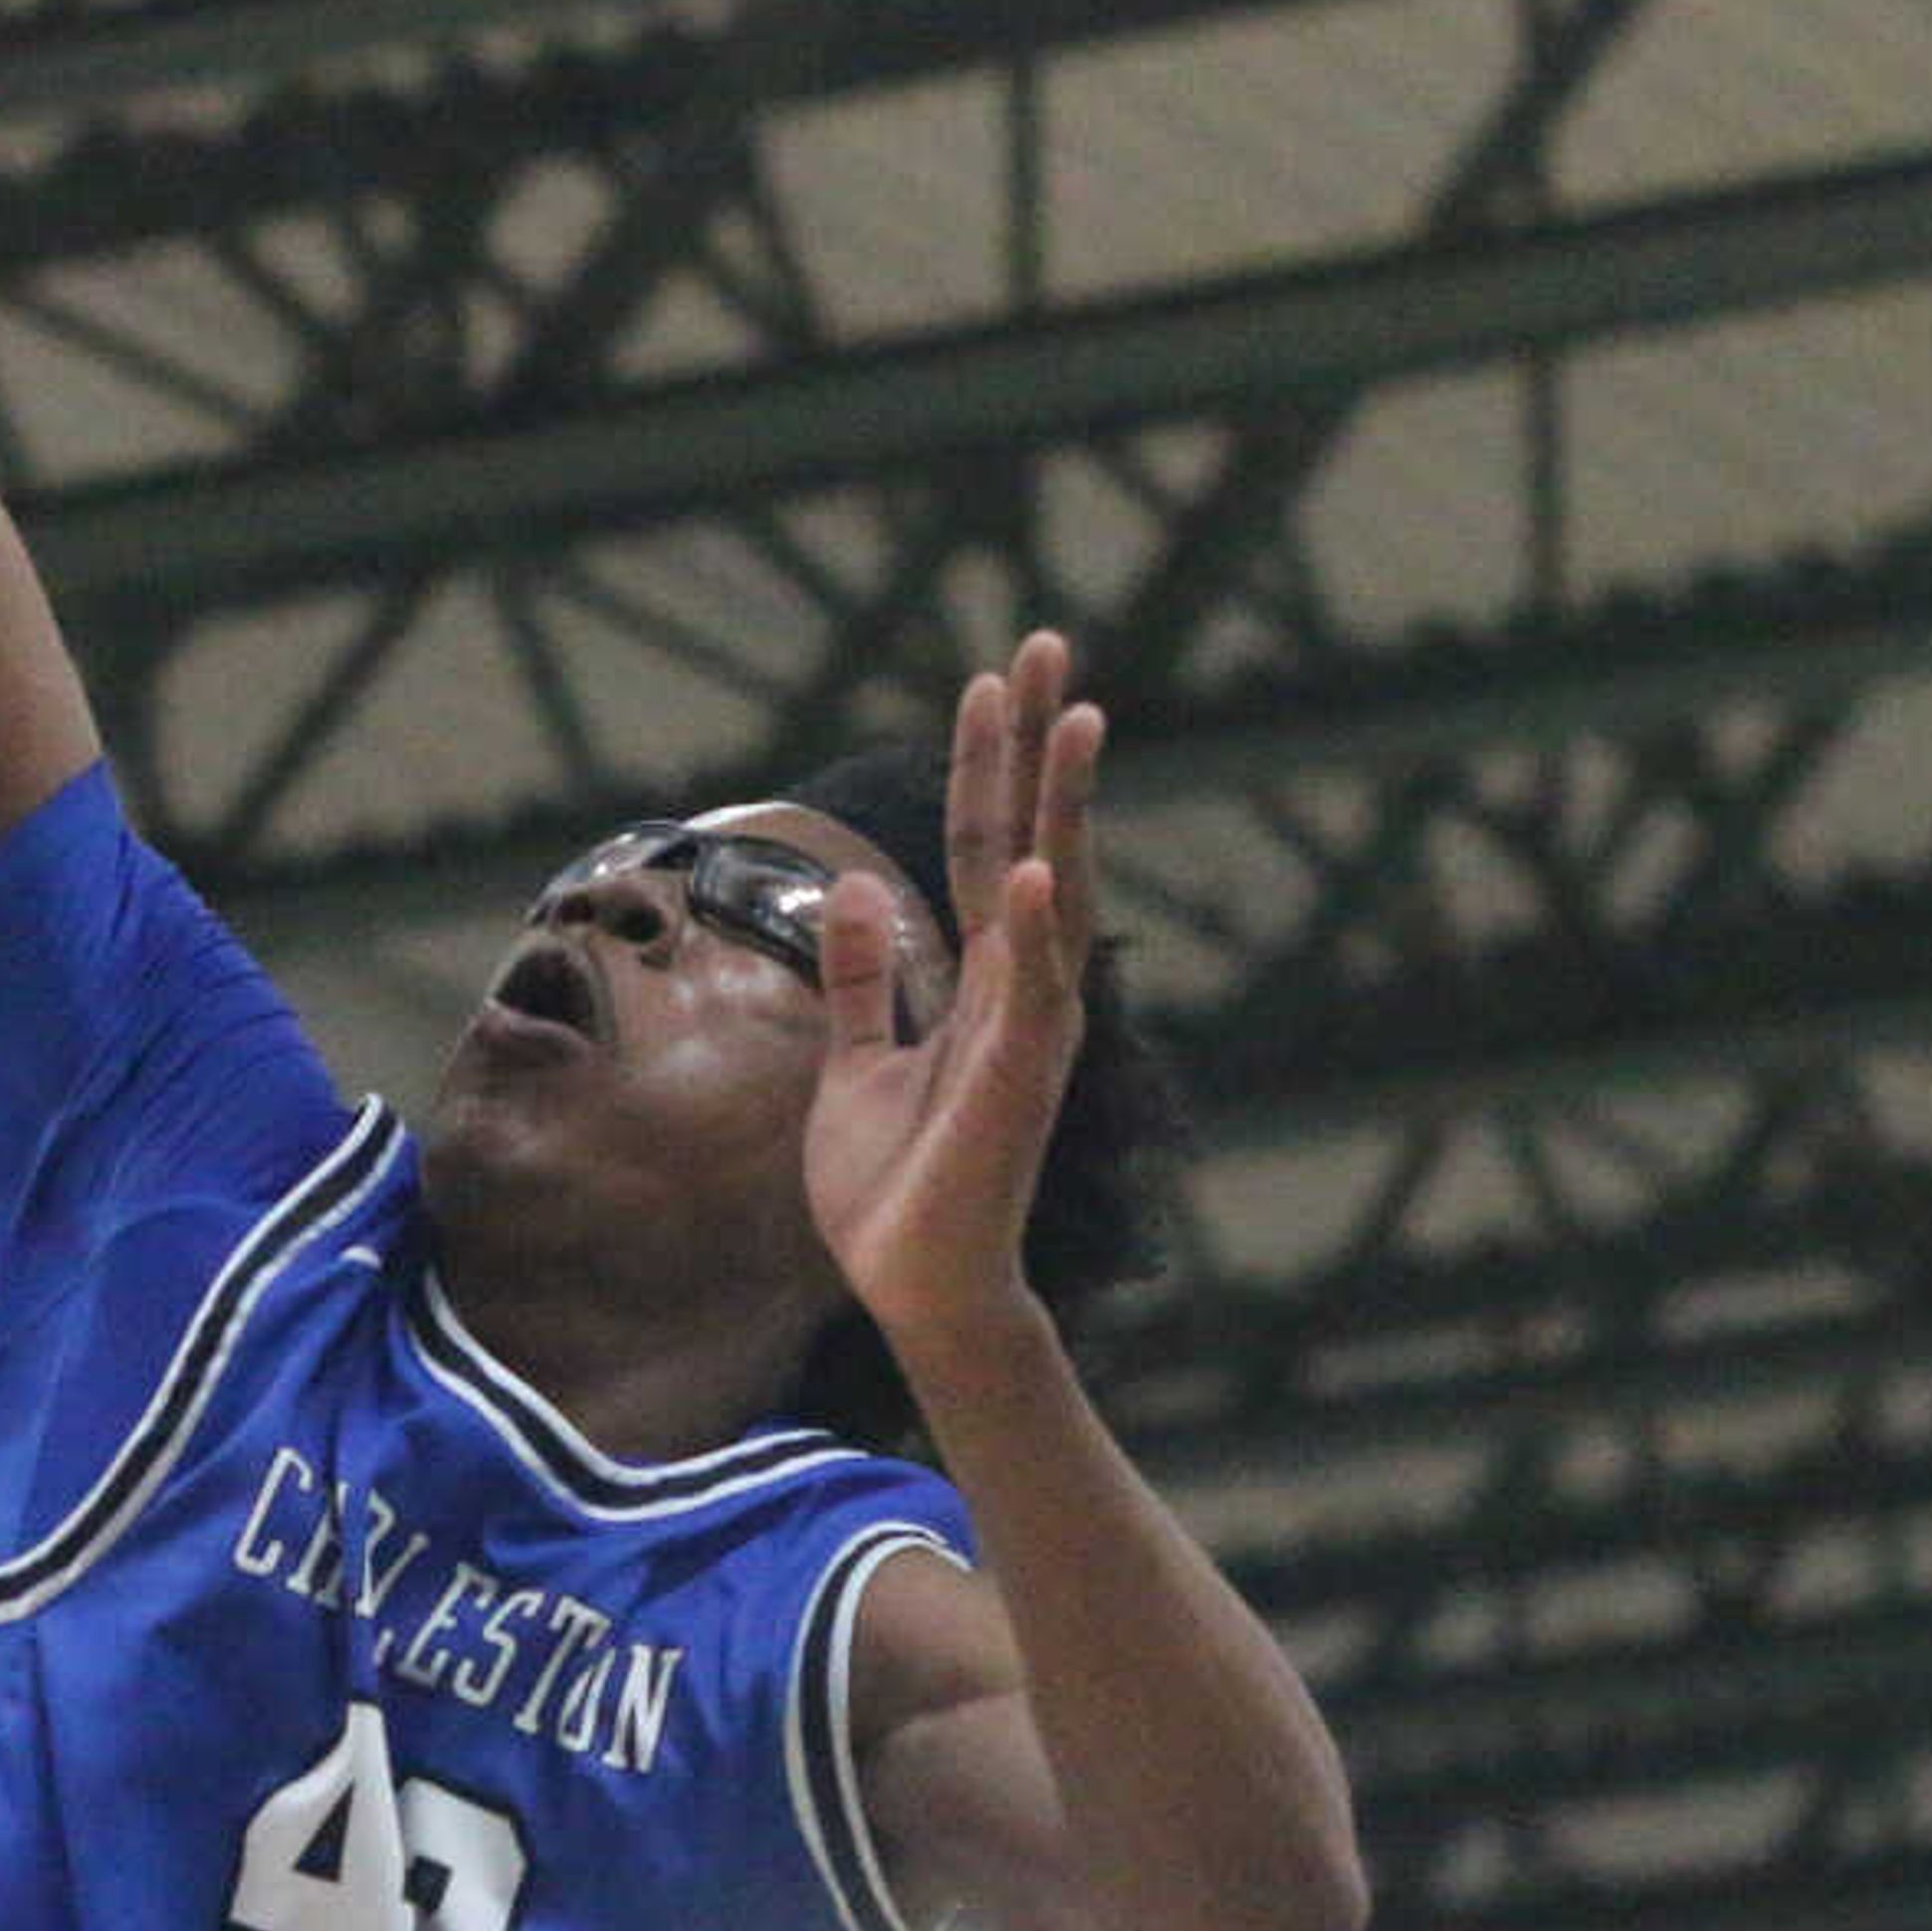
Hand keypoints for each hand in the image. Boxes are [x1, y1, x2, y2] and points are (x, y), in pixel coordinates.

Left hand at [802, 629, 1102, 1356]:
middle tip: (1047, 644)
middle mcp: (1019, 991)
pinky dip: (1038, 933)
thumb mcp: (855, 1063)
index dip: (985, 765)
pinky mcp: (1018, 1085)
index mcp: (981, 981)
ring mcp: (1027, 1033)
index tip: (989, 679)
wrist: (910, 1286)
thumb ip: (861, 979)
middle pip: (1032, 843)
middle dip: (1037, 748)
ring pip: (1053, 898)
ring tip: (1077, 716)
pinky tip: (1042, 867)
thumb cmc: (893, 1189)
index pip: (987, 847)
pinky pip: (1034, 997)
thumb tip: (854, 887)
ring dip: (1065, 808)